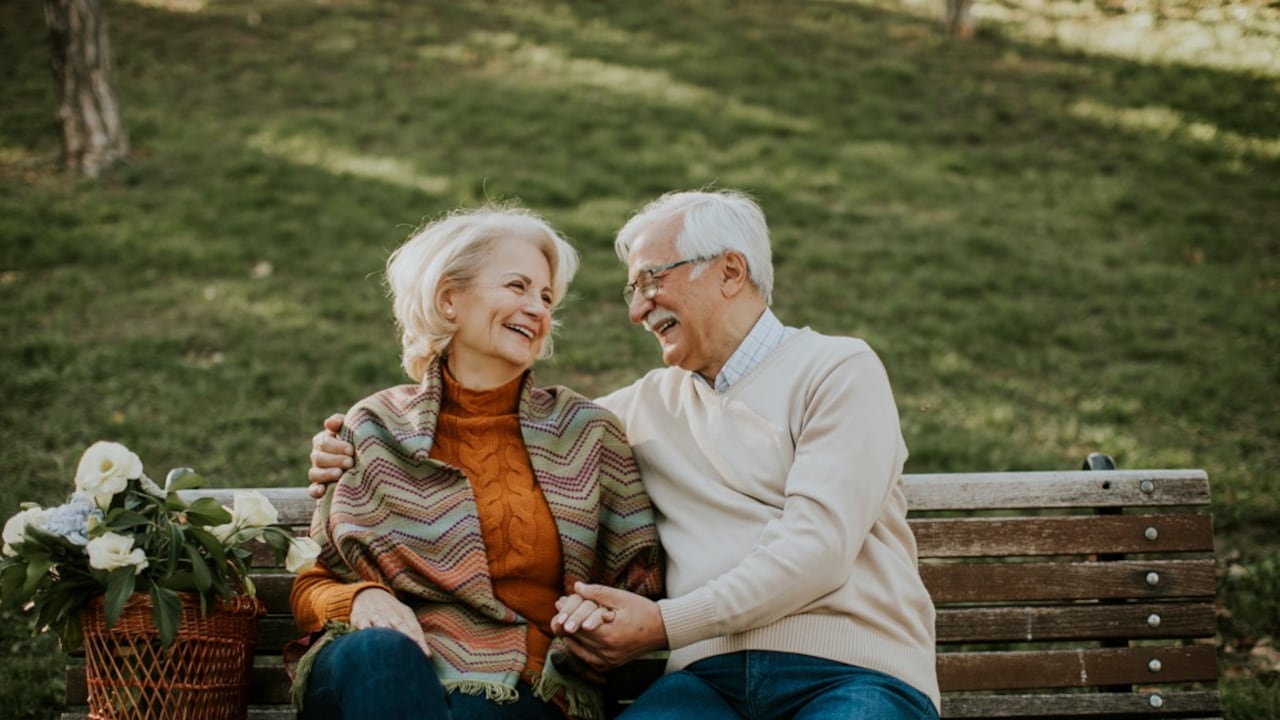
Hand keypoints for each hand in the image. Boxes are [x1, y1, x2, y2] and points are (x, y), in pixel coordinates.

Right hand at [308, 413, 352, 497]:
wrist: (367, 460)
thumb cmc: (359, 440)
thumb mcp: (352, 428)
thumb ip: (340, 422)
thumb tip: (329, 423)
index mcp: (323, 441)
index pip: (323, 442)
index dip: (336, 446)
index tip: (351, 450)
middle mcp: (318, 456)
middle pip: (318, 458)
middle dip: (334, 460)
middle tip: (350, 462)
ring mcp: (318, 472)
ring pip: (314, 474)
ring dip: (326, 474)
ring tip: (340, 474)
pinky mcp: (320, 488)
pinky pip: (312, 490)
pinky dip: (316, 491)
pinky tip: (323, 491)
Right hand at [350, 587, 431, 657]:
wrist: (368, 593)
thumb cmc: (391, 611)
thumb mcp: (404, 617)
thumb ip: (415, 634)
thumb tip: (427, 656)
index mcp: (404, 614)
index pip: (414, 628)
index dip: (420, 641)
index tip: (426, 654)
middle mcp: (391, 614)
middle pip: (400, 624)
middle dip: (406, 634)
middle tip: (413, 644)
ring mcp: (375, 615)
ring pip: (382, 622)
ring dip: (386, 630)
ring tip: (389, 641)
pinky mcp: (360, 618)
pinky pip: (363, 623)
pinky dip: (365, 628)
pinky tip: (367, 635)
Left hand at [551, 582, 666, 670]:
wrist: (662, 630)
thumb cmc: (642, 610)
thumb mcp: (621, 597)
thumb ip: (597, 592)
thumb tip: (576, 587)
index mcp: (609, 634)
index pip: (576, 625)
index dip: (566, 612)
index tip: (560, 601)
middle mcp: (607, 651)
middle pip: (574, 637)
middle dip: (565, 620)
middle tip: (560, 605)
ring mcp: (608, 660)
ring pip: (577, 648)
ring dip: (569, 633)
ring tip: (564, 617)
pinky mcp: (610, 664)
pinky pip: (586, 657)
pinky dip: (577, 645)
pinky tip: (575, 633)